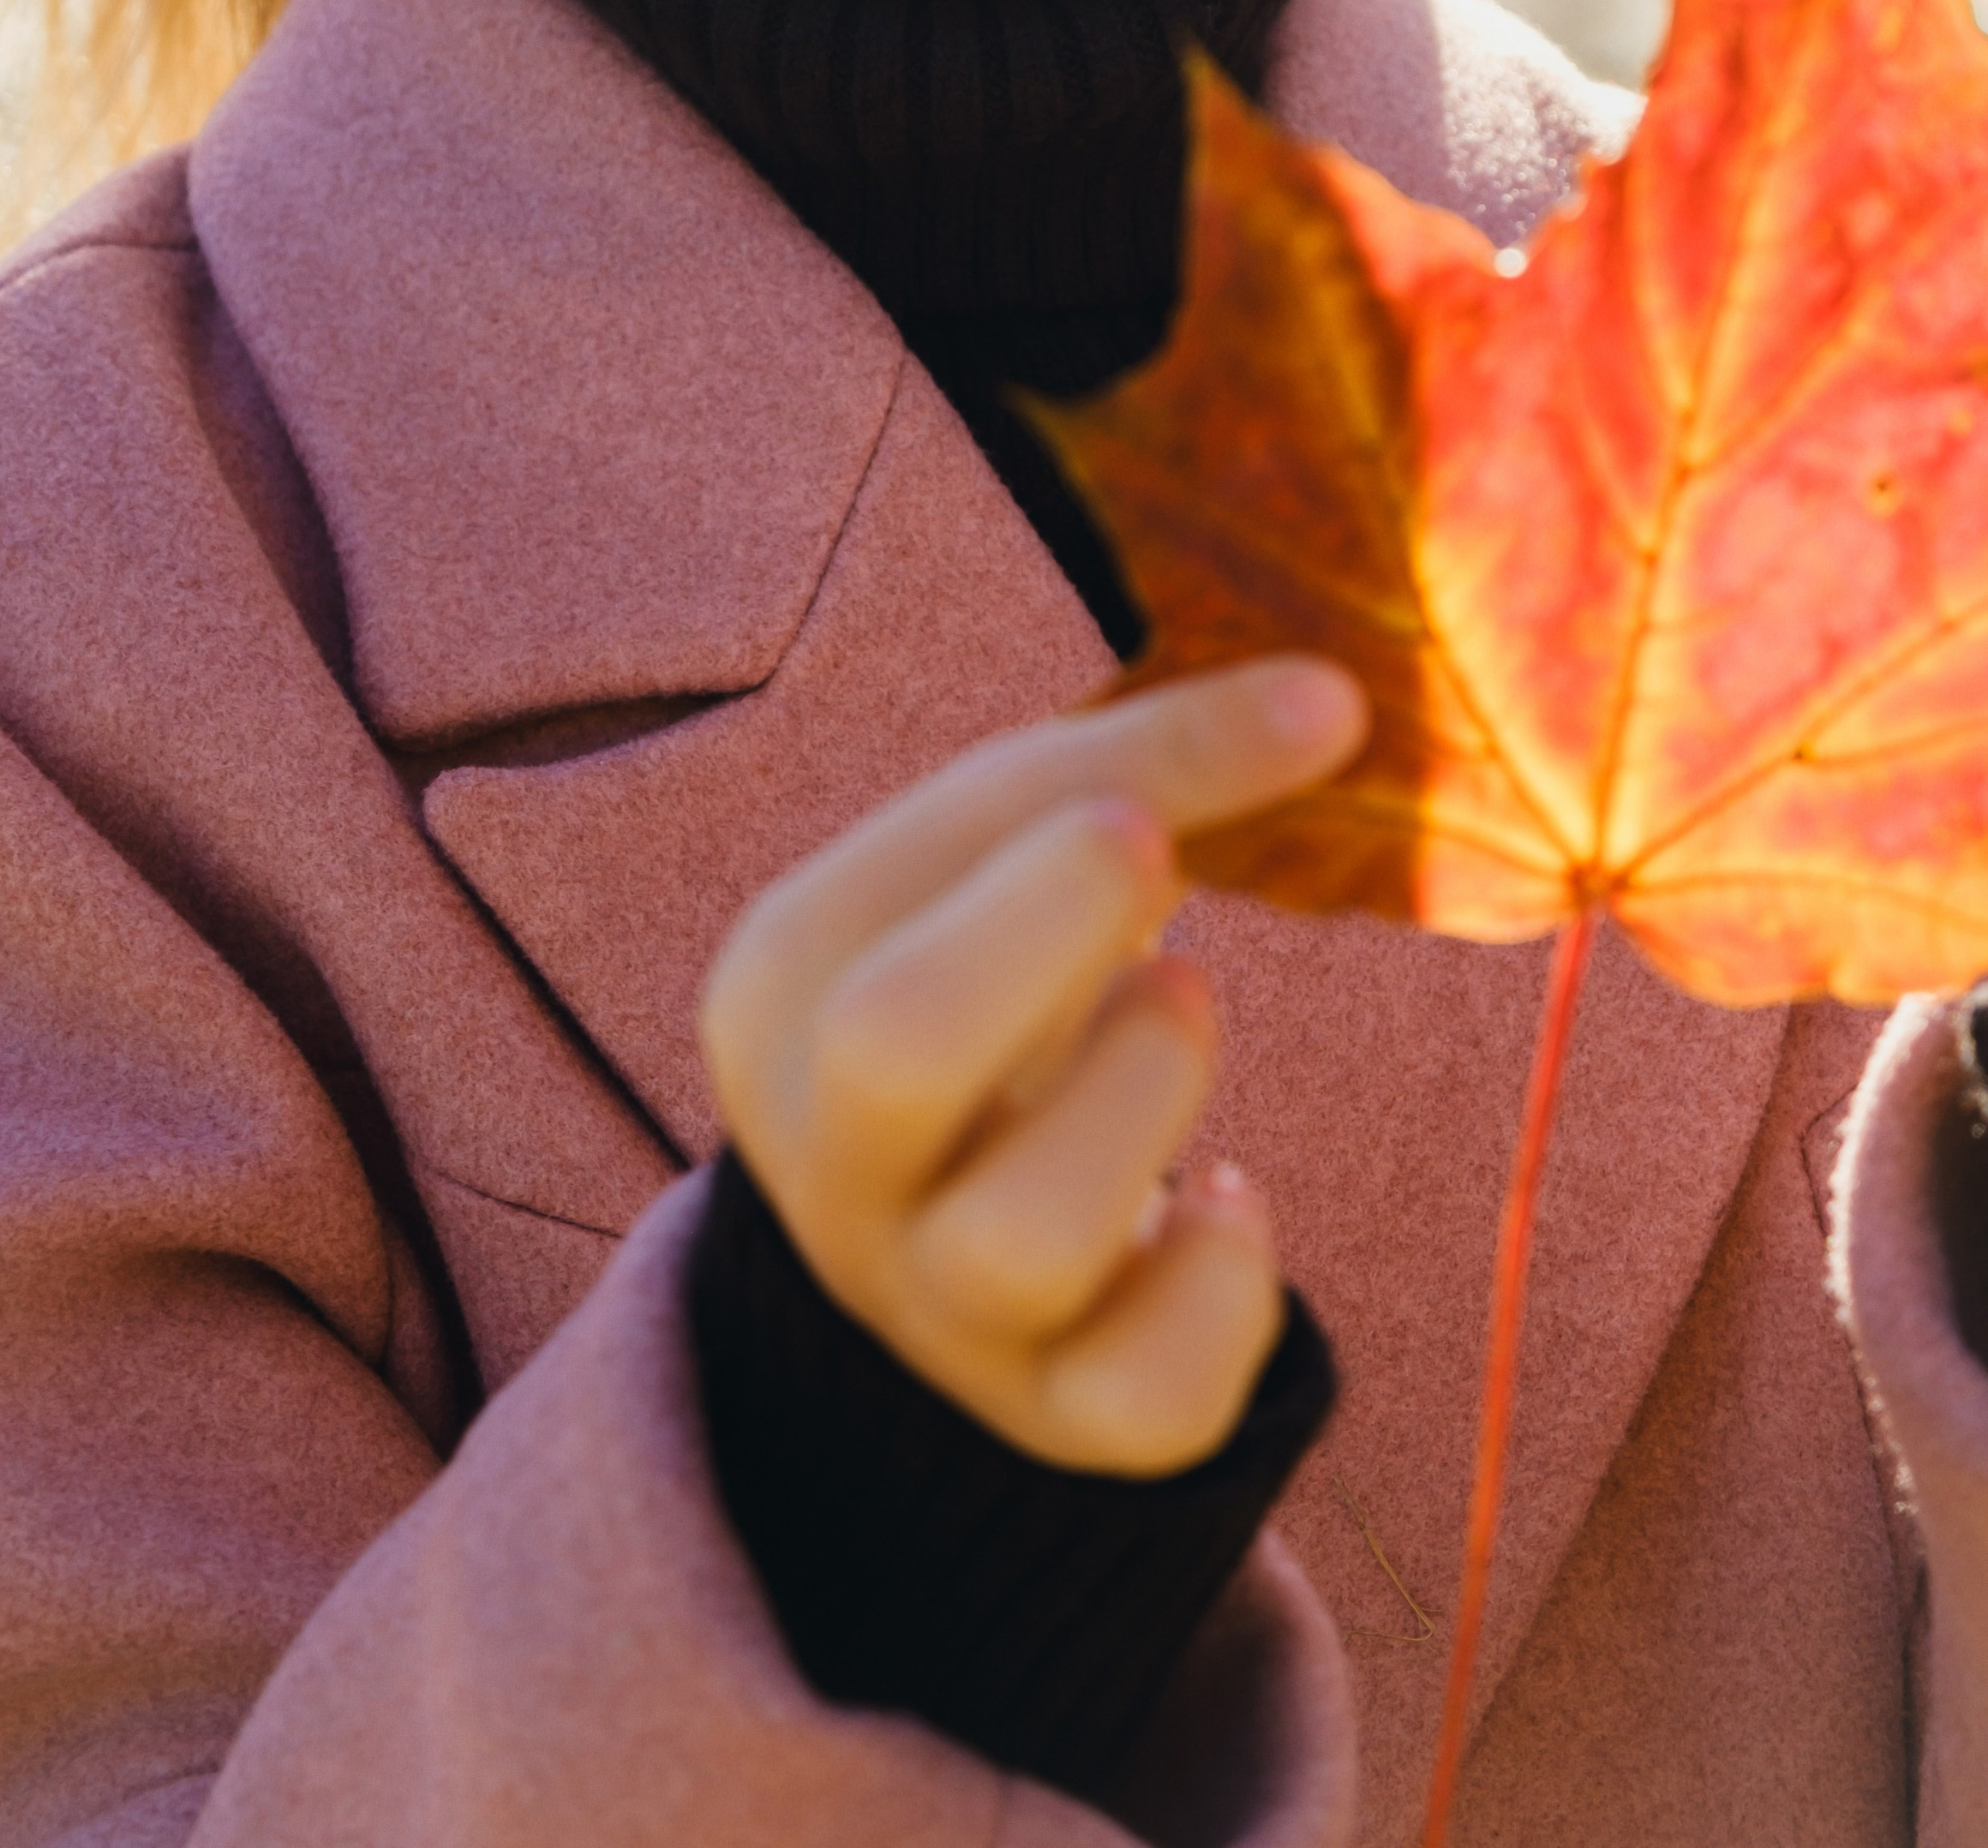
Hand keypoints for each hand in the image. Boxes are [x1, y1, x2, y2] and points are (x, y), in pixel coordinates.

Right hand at [700, 656, 1366, 1475]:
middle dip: (1054, 932)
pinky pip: (1149, 1399)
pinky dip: (1226, 1286)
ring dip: (1144, 1098)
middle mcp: (828, 1160)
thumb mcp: (1010, 858)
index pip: (906, 868)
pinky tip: (1228, 1201)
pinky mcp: (1050, 1419)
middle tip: (1157, 869)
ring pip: (1019, 1240)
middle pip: (891, 1051)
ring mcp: (930, 1308)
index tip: (1264, 739)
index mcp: (782, 988)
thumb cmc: (995, 981)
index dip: (1105, 788)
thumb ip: (1144, 767)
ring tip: (1184, 1009)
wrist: (938, 1230)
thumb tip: (1335, 698)